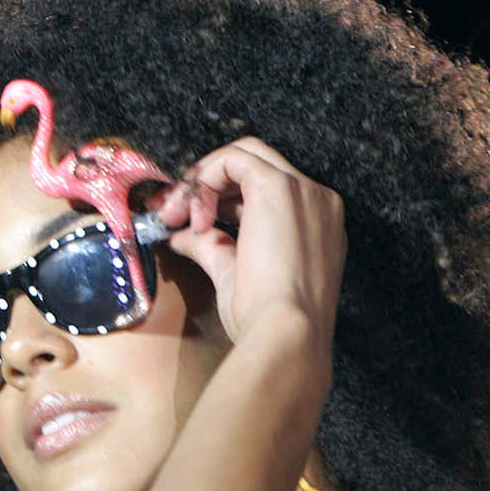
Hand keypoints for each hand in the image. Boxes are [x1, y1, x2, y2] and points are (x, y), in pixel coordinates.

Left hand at [154, 137, 345, 347]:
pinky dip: (203, 179)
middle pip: (255, 164)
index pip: (264, 190)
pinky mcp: (277, 186)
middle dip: (208, 182)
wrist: (286, 334)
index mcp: (315, 224)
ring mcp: (302, 190)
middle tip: (173, 211)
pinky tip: (190, 214)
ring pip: (244, 156)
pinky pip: (232, 160)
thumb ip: (211, 247)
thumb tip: (183, 237)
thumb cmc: (268, 318)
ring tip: (174, 216)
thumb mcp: (235, 274)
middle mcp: (316, 200)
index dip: (221, 198)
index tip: (189, 220)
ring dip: (201, 181)